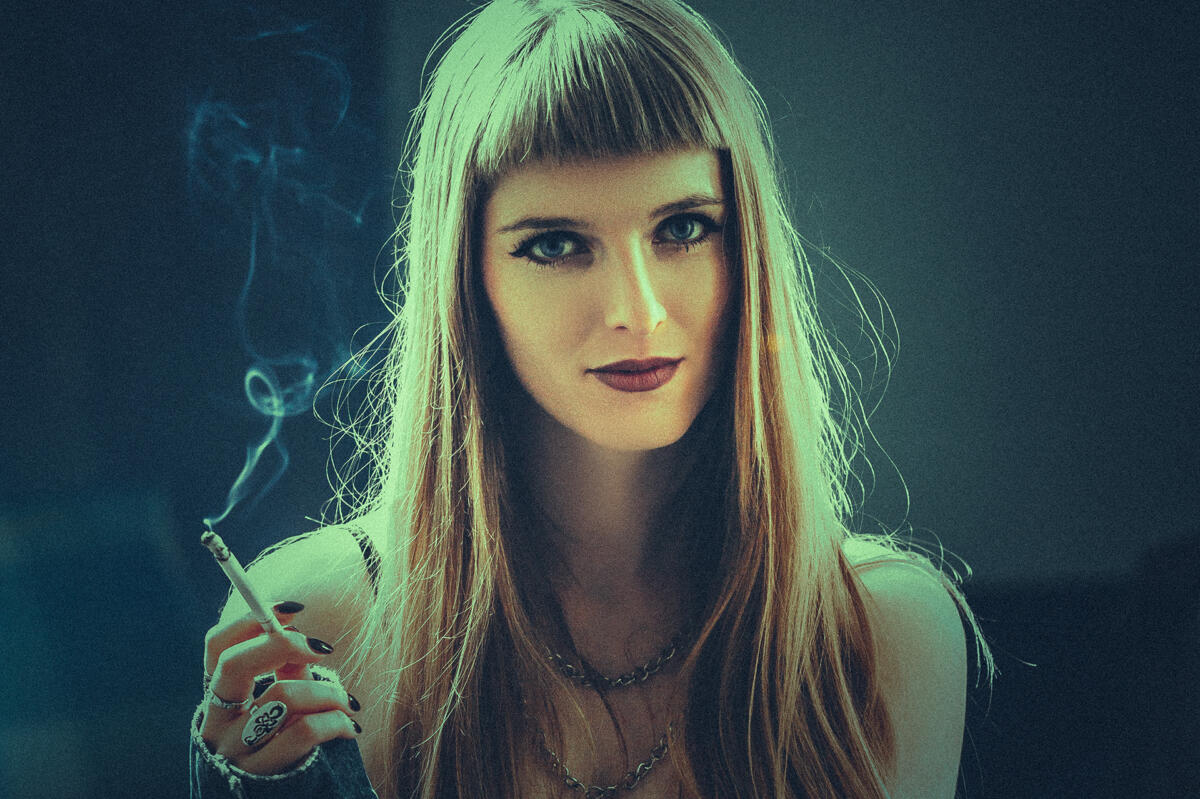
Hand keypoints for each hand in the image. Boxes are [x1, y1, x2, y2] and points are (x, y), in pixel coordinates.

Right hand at [199, 602, 359, 774]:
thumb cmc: (283, 741)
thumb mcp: (280, 701)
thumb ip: (284, 667)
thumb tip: (293, 625)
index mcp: (217, 698)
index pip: (216, 646)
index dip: (250, 619)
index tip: (292, 608)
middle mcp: (215, 723)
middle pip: (235, 664)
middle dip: (284, 644)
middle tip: (323, 647)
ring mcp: (233, 751)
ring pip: (281, 697)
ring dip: (327, 692)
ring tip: (348, 701)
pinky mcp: (260, 776)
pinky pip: (304, 732)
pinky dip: (335, 722)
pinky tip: (349, 726)